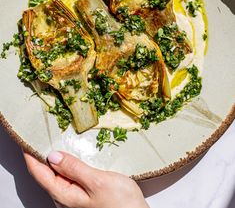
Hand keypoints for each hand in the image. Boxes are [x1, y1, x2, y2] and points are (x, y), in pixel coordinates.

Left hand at [24, 151, 148, 207]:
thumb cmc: (121, 204)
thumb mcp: (97, 181)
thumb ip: (74, 168)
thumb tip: (52, 156)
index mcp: (64, 195)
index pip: (39, 173)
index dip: (30, 155)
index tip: (26, 139)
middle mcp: (65, 199)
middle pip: (45, 174)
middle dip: (40, 156)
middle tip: (40, 136)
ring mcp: (73, 198)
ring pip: (56, 176)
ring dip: (53, 159)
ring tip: (53, 142)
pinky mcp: (83, 196)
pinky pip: (67, 178)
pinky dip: (65, 164)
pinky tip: (71, 156)